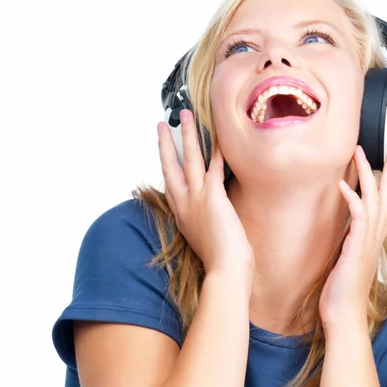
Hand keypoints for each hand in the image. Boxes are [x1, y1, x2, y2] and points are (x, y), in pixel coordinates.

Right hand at [157, 109, 253, 274]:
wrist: (225, 270)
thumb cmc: (220, 261)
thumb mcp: (203, 238)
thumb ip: (203, 222)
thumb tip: (210, 216)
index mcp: (181, 214)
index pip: (170, 183)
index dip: (166, 164)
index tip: (164, 151)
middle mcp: (184, 203)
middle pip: (171, 165)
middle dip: (166, 143)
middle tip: (162, 124)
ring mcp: (197, 198)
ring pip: (189, 159)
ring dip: (188, 135)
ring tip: (186, 116)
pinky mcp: (213, 197)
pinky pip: (214, 167)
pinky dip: (216, 151)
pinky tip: (219, 136)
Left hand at [318, 136, 386, 332]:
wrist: (344, 314)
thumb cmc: (344, 290)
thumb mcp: (350, 258)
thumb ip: (354, 240)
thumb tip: (352, 231)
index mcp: (375, 237)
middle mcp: (376, 235)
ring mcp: (367, 240)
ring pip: (375, 199)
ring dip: (369, 174)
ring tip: (361, 151)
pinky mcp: (356, 246)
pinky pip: (358, 217)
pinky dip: (353, 199)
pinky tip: (345, 185)